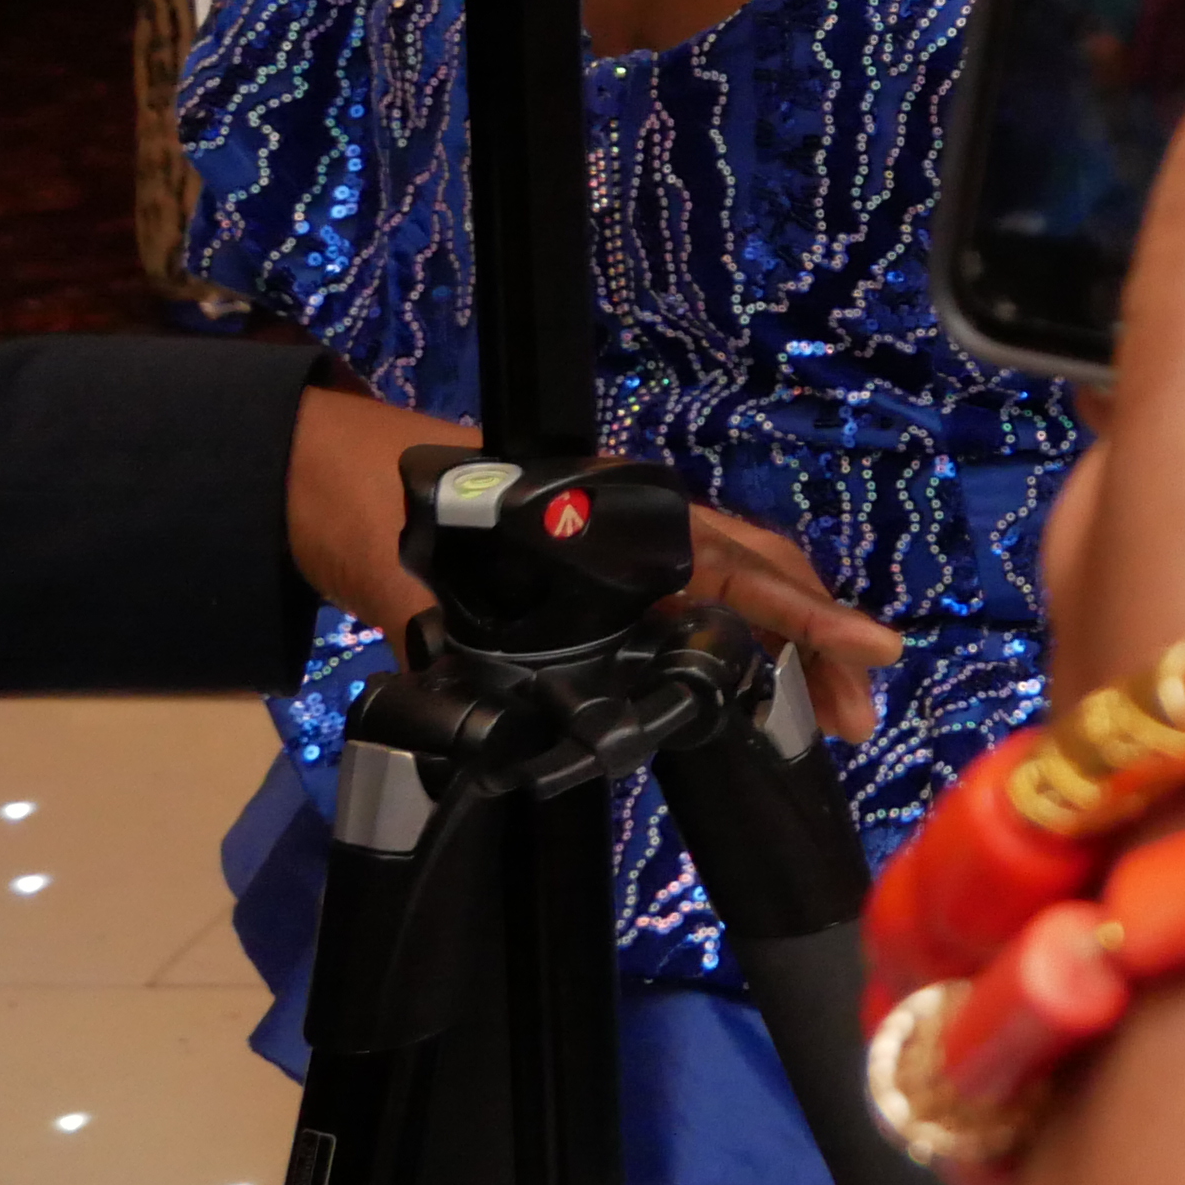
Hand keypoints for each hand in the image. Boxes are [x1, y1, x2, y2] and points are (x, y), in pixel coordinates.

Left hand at [284, 386, 903, 739]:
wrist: (316, 466)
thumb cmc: (363, 501)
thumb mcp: (398, 577)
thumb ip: (442, 641)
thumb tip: (474, 717)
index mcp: (598, 516)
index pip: (724, 568)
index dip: (801, 616)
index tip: (868, 649)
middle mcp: (624, 518)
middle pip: (757, 572)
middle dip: (819, 641)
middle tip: (857, 718)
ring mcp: (615, 532)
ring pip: (733, 580)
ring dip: (786, 641)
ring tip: (826, 709)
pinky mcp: (594, 555)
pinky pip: (691, 590)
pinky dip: (738, 633)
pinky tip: (746, 677)